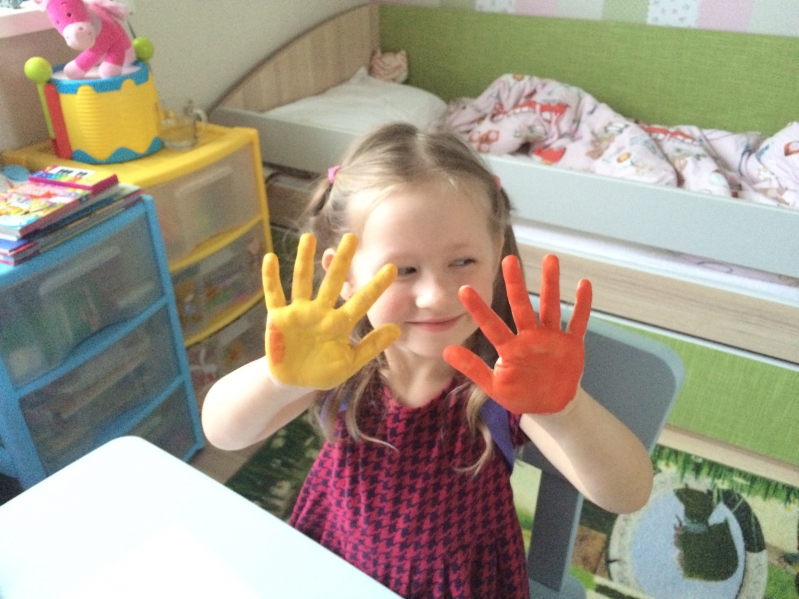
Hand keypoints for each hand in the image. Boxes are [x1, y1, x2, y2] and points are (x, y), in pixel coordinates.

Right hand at [262, 233, 400, 389]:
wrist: (294, 382)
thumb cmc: (324, 371)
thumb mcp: (350, 362)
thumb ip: (371, 346)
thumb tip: (398, 330)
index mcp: (339, 323)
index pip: (360, 301)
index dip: (375, 286)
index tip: (392, 269)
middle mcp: (320, 312)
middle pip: (332, 282)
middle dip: (341, 262)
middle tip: (352, 237)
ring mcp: (299, 313)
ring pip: (302, 281)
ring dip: (304, 260)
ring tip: (309, 238)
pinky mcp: (278, 318)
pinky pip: (273, 294)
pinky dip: (270, 278)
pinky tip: (270, 258)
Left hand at [443, 254, 590, 413]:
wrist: (549, 406)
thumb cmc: (519, 393)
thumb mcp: (493, 386)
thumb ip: (472, 368)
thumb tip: (445, 351)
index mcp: (510, 347)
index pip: (491, 325)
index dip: (478, 309)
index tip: (464, 289)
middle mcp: (529, 336)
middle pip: (521, 306)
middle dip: (515, 284)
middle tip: (509, 260)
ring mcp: (551, 338)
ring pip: (550, 306)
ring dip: (551, 284)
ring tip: (550, 259)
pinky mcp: (571, 344)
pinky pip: (577, 322)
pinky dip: (582, 305)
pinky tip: (584, 284)